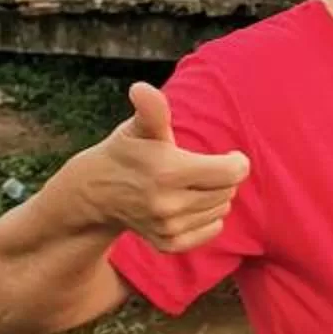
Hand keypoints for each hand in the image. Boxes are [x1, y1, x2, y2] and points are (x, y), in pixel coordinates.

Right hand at [87, 82, 250, 251]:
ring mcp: (168, 227)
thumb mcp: (138, 128)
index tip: (229, 155)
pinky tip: (187, 204)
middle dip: (221, 177)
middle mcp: (168, 204)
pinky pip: (212, 230)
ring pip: (221, 209)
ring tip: (188, 185)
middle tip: (198, 169)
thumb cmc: (126, 152)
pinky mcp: (168, 244)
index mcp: (168, 171)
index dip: (236, 161)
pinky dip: (208, 217)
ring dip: (214, 196)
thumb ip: (152, 110)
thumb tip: (141, 89)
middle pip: (228, 191)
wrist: (96, 192)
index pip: (232, 172)